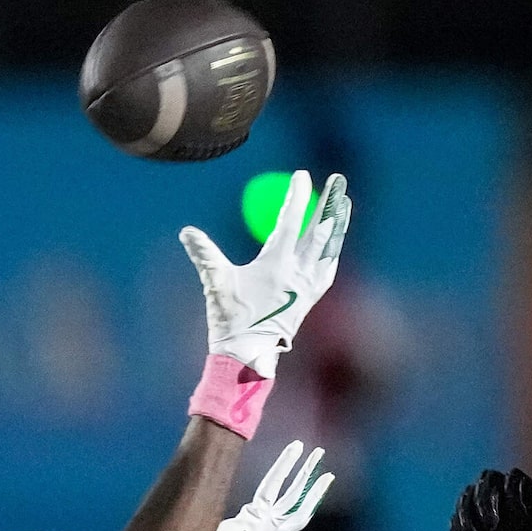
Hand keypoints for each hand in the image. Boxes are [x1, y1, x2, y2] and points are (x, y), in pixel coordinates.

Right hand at [178, 170, 351, 379]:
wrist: (248, 355)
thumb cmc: (231, 319)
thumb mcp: (216, 283)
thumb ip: (204, 255)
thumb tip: (187, 233)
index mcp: (276, 264)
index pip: (290, 221)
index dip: (296, 196)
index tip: (303, 175)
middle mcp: (297, 273)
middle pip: (318, 230)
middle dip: (327, 203)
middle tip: (337, 181)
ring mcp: (307, 287)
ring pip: (329, 248)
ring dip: (337, 224)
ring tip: (344, 204)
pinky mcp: (309, 300)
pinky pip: (327, 270)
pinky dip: (332, 253)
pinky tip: (335, 246)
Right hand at [451, 467, 531, 530]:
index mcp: (530, 498)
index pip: (512, 478)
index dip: (510, 494)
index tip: (517, 522)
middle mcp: (508, 501)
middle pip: (485, 481)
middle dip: (482, 500)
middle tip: (490, 526)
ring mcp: (488, 516)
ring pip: (466, 498)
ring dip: (464, 514)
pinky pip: (456, 523)